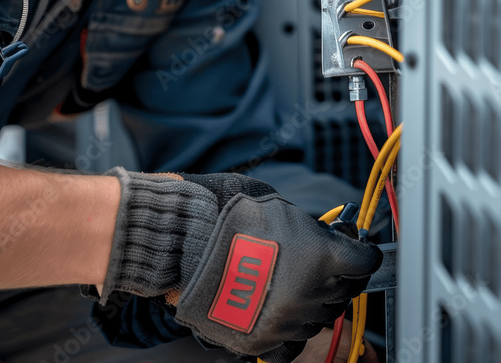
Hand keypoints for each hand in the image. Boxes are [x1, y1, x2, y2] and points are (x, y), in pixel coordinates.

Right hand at [100, 169, 381, 362]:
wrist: (187, 245)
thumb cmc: (229, 218)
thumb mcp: (280, 207)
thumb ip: (310, 227)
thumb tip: (326, 235)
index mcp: (323, 258)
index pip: (366, 261)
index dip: (361, 251)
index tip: (357, 249)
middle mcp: (313, 295)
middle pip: (344, 290)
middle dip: (335, 274)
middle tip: (315, 260)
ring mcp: (290, 323)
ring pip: (319, 317)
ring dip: (311, 300)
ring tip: (285, 279)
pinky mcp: (265, 343)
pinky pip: (291, 346)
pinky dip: (289, 332)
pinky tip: (279, 312)